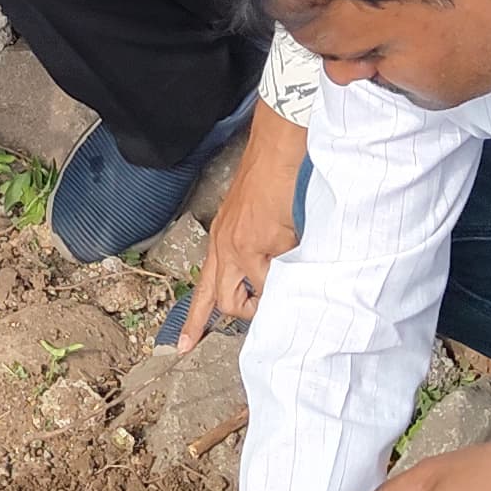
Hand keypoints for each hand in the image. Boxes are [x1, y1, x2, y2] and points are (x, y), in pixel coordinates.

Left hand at [181, 102, 304, 345]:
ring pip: (256, 295)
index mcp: (220, 241)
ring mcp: (245, 244)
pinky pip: (283, 276)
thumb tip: (272, 279)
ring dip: (275, 295)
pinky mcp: (268, 239)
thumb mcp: (249, 216)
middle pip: (226, 302)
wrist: (279, 144)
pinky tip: (308, 259)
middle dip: (248, 314)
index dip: (192, 321)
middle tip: (269, 311)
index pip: (203, 289)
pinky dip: (297, 276)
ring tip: (295, 278)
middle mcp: (225, 246)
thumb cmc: (270, 175)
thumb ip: (253, 248)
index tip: (182, 347)